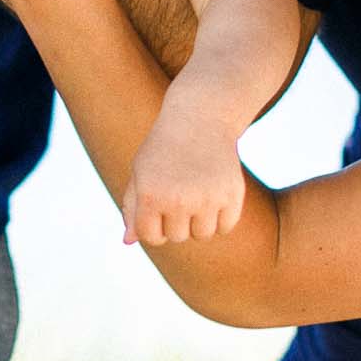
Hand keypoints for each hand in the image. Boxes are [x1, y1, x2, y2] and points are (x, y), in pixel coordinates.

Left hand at [122, 95, 249, 245]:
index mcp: (150, 195)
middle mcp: (179, 200)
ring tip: (196, 193)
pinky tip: (214, 194)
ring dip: (199, 221)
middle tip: (179, 191)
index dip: (153, 225)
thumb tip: (128, 241)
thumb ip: (132, 208)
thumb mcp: (140, 173)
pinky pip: (225, 227)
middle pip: (177, 237)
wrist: (199, 119)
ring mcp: (208, 198)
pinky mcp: (232, 194)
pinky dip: (221, 217)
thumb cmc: (163, 149)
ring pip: (203, 235)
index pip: (150, 237)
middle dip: (176, 220)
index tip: (157, 207)